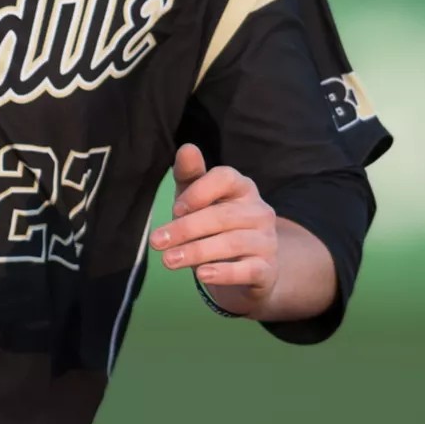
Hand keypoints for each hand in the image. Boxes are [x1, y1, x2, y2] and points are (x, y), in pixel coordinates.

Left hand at [150, 143, 280, 317]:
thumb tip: (187, 148)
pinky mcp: (268, 270)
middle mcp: (260, 211)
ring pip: (233, 243)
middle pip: (223, 215)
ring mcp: (267, 241)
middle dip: (186, 228)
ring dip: (197, 252)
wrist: (246, 270)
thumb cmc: (214, 227)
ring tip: (168, 261)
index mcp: (242, 188)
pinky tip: (202, 275)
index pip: (226, 178)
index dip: (200, 191)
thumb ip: (190, 176)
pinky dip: (224, 273)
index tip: (175, 208)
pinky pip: (249, 270)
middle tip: (156, 242)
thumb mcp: (196, 200)